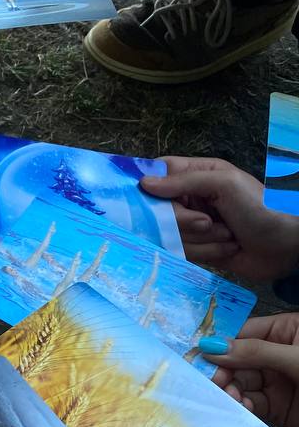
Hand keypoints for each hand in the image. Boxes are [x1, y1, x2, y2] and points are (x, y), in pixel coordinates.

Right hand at [141, 158, 298, 282]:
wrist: (287, 246)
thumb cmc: (262, 208)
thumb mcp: (225, 185)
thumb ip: (184, 181)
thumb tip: (143, 185)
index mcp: (198, 173)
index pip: (158, 174)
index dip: (150, 188)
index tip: (153, 201)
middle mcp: (192, 197)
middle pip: (159, 210)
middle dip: (184, 222)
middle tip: (208, 222)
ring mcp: (193, 224)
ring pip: (171, 235)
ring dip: (201, 239)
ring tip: (227, 235)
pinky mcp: (198, 248)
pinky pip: (184, 253)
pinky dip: (207, 253)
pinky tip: (228, 248)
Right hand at [195, 313, 298, 426]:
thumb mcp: (297, 357)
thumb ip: (256, 352)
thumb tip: (212, 346)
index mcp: (287, 330)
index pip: (244, 333)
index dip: (221, 345)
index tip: (200, 357)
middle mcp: (278, 354)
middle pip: (238, 360)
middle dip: (224, 372)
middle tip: (214, 383)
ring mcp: (277, 381)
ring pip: (242, 384)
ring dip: (232, 392)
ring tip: (233, 399)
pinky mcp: (278, 406)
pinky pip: (252, 404)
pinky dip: (243, 408)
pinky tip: (244, 409)